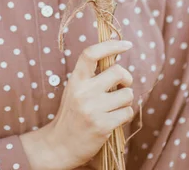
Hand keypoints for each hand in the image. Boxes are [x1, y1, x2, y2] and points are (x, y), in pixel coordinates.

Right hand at [44, 39, 133, 169]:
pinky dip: (125, 114)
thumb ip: (91, 75)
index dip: (110, 45)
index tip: (126, 44)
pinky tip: (114, 118)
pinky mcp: (103, 126)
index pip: (91, 54)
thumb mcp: (75, 89)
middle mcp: (83, 91)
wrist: (61, 144)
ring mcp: (93, 109)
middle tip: (123, 84)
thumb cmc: (72, 113)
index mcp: (76, 79)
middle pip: (118, 71)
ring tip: (115, 106)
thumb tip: (115, 57)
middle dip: (127, 78)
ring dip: (126, 100)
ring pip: (127, 94)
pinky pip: (127, 112)